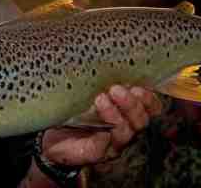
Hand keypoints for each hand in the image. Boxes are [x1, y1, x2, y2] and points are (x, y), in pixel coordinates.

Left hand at [41, 85, 161, 165]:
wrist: (50, 134)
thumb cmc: (74, 106)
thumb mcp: (89, 87)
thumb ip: (100, 75)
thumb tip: (101, 47)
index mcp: (128, 111)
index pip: (151, 107)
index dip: (149, 98)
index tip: (138, 86)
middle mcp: (125, 128)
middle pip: (141, 120)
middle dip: (132, 104)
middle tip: (116, 89)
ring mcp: (112, 143)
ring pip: (126, 132)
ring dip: (115, 114)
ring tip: (100, 99)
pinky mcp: (97, 153)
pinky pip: (104, 144)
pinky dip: (101, 131)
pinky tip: (91, 118)